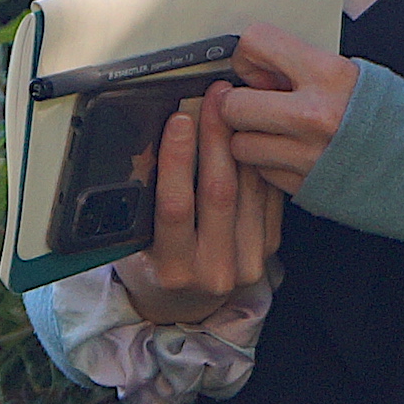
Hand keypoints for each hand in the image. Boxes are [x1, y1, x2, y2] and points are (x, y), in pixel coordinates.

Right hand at [116, 82, 285, 326]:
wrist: (188, 305)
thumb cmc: (152, 266)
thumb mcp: (134, 244)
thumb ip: (140, 206)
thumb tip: (146, 144)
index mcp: (171, 269)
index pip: (175, 207)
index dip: (176, 159)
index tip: (178, 119)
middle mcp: (213, 270)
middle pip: (219, 192)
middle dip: (217, 137)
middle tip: (216, 98)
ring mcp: (247, 261)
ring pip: (249, 190)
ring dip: (243, 141)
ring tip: (238, 105)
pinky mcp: (270, 249)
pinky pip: (268, 196)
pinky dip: (261, 161)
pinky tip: (257, 132)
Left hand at [216, 19, 358, 193]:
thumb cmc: (394, 117)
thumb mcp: (354, 73)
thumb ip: (303, 68)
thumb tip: (257, 69)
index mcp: (328, 75)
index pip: (255, 44)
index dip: (249, 56)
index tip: (257, 66)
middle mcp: (313, 115)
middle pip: (233, 105)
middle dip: (241, 104)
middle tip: (259, 104)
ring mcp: (306, 155)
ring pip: (239, 145)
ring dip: (253, 138)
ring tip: (280, 133)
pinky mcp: (303, 187)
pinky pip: (261, 173)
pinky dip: (271, 164)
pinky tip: (296, 155)